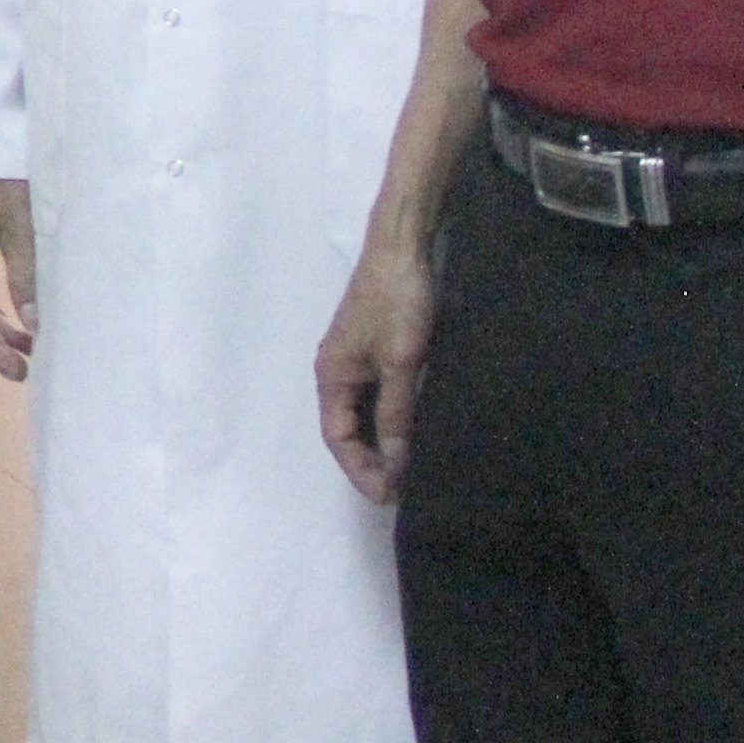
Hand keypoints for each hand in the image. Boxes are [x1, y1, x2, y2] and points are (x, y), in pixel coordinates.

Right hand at [315, 233, 435, 506]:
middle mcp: (336, 369)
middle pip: (346, 427)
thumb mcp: (401, 362)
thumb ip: (395, 413)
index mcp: (331, 374)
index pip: (338, 436)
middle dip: (369, 461)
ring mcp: (354, 357)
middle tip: (401, 489)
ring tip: (409, 466)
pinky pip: (375, 395)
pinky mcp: (374, 346)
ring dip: (380, 440)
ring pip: (362, 412)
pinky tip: (412, 427)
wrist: (403, 246)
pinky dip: (389, 417)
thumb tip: (395, 463)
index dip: (360, 469)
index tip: (388, 497)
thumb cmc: (398, 303)